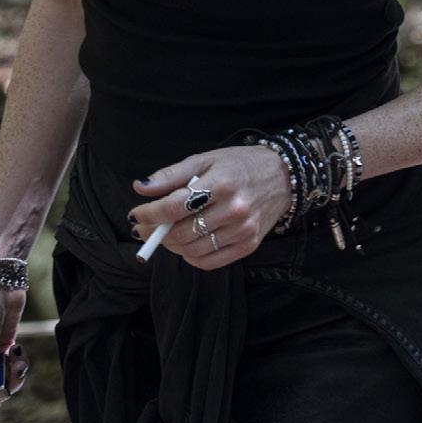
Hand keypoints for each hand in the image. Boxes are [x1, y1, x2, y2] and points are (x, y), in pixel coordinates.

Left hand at [129, 144, 292, 270]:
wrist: (284, 176)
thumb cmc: (240, 165)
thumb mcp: (206, 160)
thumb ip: (172, 175)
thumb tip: (141, 188)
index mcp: (222, 183)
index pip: (176, 206)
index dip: (150, 213)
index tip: (137, 214)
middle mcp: (235, 209)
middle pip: (181, 232)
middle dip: (156, 232)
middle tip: (148, 226)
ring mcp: (243, 230)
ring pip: (192, 250)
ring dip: (172, 245)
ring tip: (168, 232)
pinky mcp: (248, 245)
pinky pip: (209, 262)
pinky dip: (191, 256)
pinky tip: (188, 243)